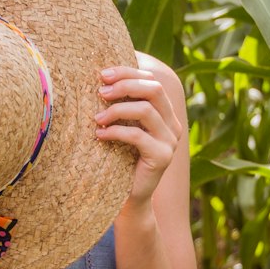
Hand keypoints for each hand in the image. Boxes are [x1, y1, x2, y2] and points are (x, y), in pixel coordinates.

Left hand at [95, 61, 183, 207]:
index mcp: (165, 112)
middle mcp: (172, 124)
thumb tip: (100, 79)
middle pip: (154, 89)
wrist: (130, 196)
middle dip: (124, 85)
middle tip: (100, 91)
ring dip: (117, 109)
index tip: (103, 74)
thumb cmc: (120, 158)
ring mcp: (170, 140)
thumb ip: (121, 106)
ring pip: (146, 110)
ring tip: (97, 118)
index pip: (151, 80)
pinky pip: (138, 136)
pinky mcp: (162, 157)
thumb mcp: (122, 127)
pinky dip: (115, 131)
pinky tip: (99, 134)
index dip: (128, 72)